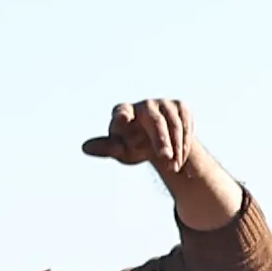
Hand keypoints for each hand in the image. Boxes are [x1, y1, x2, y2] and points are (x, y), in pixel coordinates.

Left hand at [87, 96, 239, 224]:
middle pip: (155, 121)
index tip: (121, 119)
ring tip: (173, 166)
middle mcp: (144, 105)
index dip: (121, 116)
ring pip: (174, 125)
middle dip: (162, 140)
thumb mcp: (121, 151)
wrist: (160, 143)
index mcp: (123, 113)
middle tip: (166, 159)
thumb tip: (85, 148)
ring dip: (176, 148)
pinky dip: (185, 143)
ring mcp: (164, 104)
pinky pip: (186, 125)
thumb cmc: (134, 145)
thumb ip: (106, 148)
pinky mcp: (181, 107)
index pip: (121, 112)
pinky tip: (181, 157)